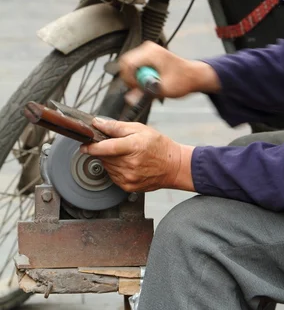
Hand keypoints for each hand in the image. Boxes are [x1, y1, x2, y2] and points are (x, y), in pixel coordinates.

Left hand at [80, 117, 194, 192]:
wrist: (173, 166)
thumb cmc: (158, 145)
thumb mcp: (139, 129)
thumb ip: (116, 126)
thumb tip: (98, 123)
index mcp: (133, 146)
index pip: (106, 148)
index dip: (92, 147)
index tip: (84, 145)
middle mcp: (130, 164)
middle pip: (104, 157)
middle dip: (103, 149)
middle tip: (113, 144)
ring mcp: (129, 177)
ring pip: (107, 166)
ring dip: (109, 159)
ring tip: (124, 153)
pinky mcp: (128, 186)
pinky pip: (112, 175)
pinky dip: (115, 168)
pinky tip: (126, 163)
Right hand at [119, 41, 220, 100]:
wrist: (193, 75)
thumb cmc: (183, 80)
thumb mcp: (164, 89)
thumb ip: (145, 93)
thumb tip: (128, 99)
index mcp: (151, 53)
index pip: (127, 63)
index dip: (129, 79)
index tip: (137, 88)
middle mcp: (147, 48)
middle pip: (125, 64)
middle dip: (131, 79)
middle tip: (141, 89)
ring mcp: (146, 50)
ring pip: (128, 66)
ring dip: (135, 78)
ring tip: (149, 85)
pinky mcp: (147, 55)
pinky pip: (134, 66)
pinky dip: (139, 76)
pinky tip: (150, 81)